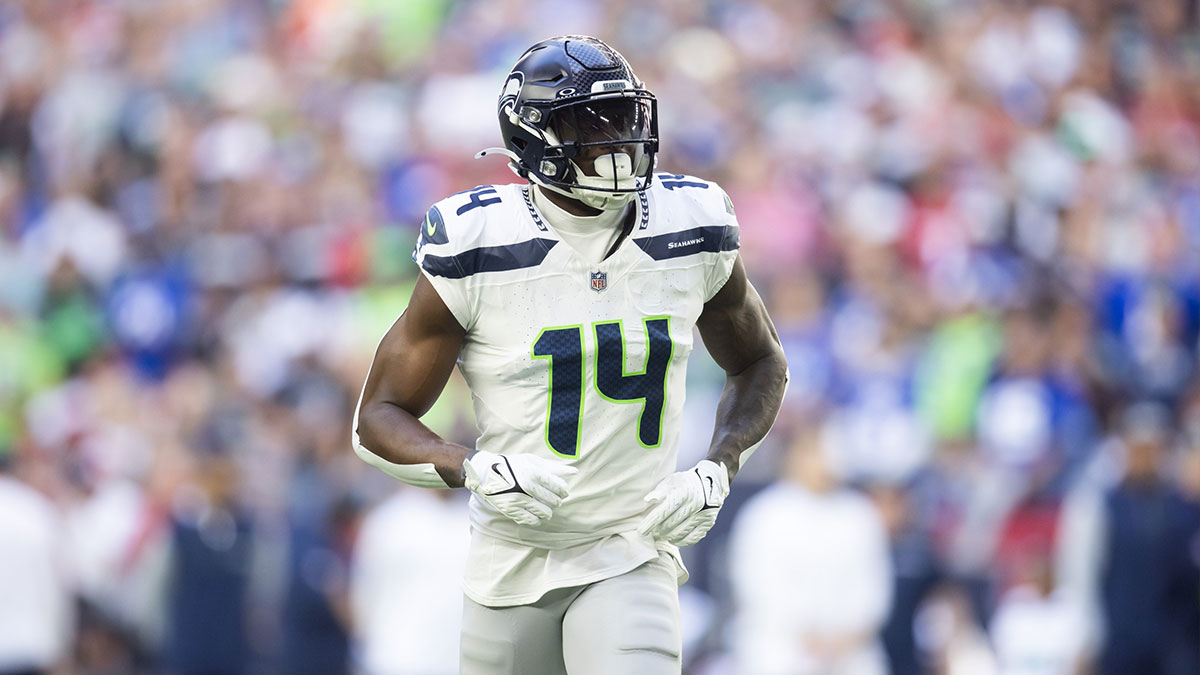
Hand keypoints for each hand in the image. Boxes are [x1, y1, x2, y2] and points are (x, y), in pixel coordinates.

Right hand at [462, 450, 576, 525]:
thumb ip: (554, 468)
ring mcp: (519, 500)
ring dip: (548, 511)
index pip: (558, 486)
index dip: (563, 490)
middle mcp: (527, 487)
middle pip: (554, 501)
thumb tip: (575, 472)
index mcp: (534, 472)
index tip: (562, 491)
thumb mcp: (533, 461)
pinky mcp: (511, 510)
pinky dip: (537, 519)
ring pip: (545, 512)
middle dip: (557, 501)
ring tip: (546, 507)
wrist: (487, 473)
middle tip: (554, 499)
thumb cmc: (513, 465)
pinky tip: (537, 514)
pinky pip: (531, 520)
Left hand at [637, 459, 729, 545]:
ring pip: (680, 533)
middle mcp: (695, 504)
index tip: (641, 531)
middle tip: (653, 531)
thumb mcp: (672, 481)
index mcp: (683, 492)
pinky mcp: (708, 523)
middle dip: (658, 530)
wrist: (712, 481)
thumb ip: (659, 492)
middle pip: (670, 524)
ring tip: (662, 534)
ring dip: (668, 536)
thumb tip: (647, 501)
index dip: (650, 523)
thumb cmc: (686, 482)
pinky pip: (692, 538)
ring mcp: (703, 515)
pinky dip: (681, 541)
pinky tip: (674, 539)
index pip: (663, 512)